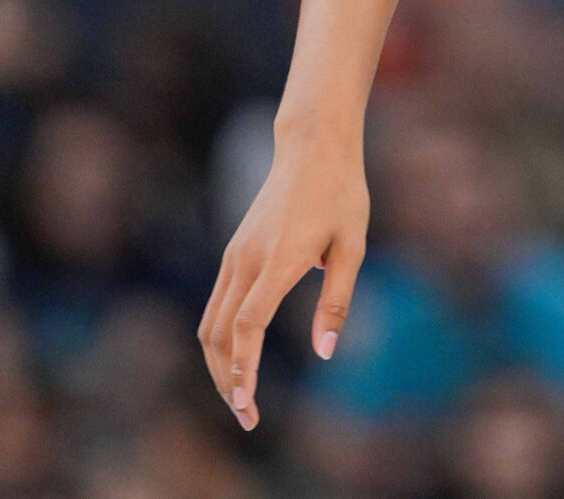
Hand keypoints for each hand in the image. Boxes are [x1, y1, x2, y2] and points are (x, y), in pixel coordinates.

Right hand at [197, 121, 370, 430]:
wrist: (312, 147)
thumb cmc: (342, 195)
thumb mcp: (353, 246)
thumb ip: (337, 302)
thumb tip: (324, 354)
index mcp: (280, 259)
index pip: (249, 325)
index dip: (244, 368)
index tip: (245, 403)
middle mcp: (247, 260)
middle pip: (219, 334)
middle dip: (226, 380)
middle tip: (247, 417)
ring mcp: (235, 255)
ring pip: (211, 322)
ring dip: (219, 364)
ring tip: (241, 397)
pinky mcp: (235, 252)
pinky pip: (217, 305)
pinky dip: (220, 339)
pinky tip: (236, 361)